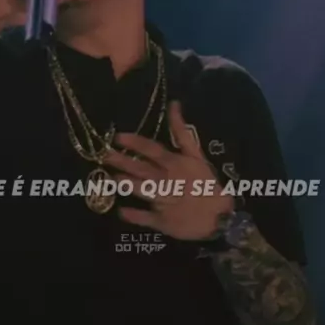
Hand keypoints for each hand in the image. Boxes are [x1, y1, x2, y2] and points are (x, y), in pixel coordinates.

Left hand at [104, 101, 233, 239]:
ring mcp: (162, 201)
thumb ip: (182, 132)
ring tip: (111, 179)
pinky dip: (132, 214)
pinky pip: (143, 217)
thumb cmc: (208, 184)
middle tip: (105, 155)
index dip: (134, 142)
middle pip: (140, 168)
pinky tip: (121, 211)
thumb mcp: (198, 155)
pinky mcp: (161, 220)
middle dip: (121, 161)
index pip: (151, 150)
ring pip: (140, 190)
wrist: (220, 217)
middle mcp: (165, 180)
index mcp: (175, 164)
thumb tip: (173, 104)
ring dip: (125, 184)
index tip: (118, 137)